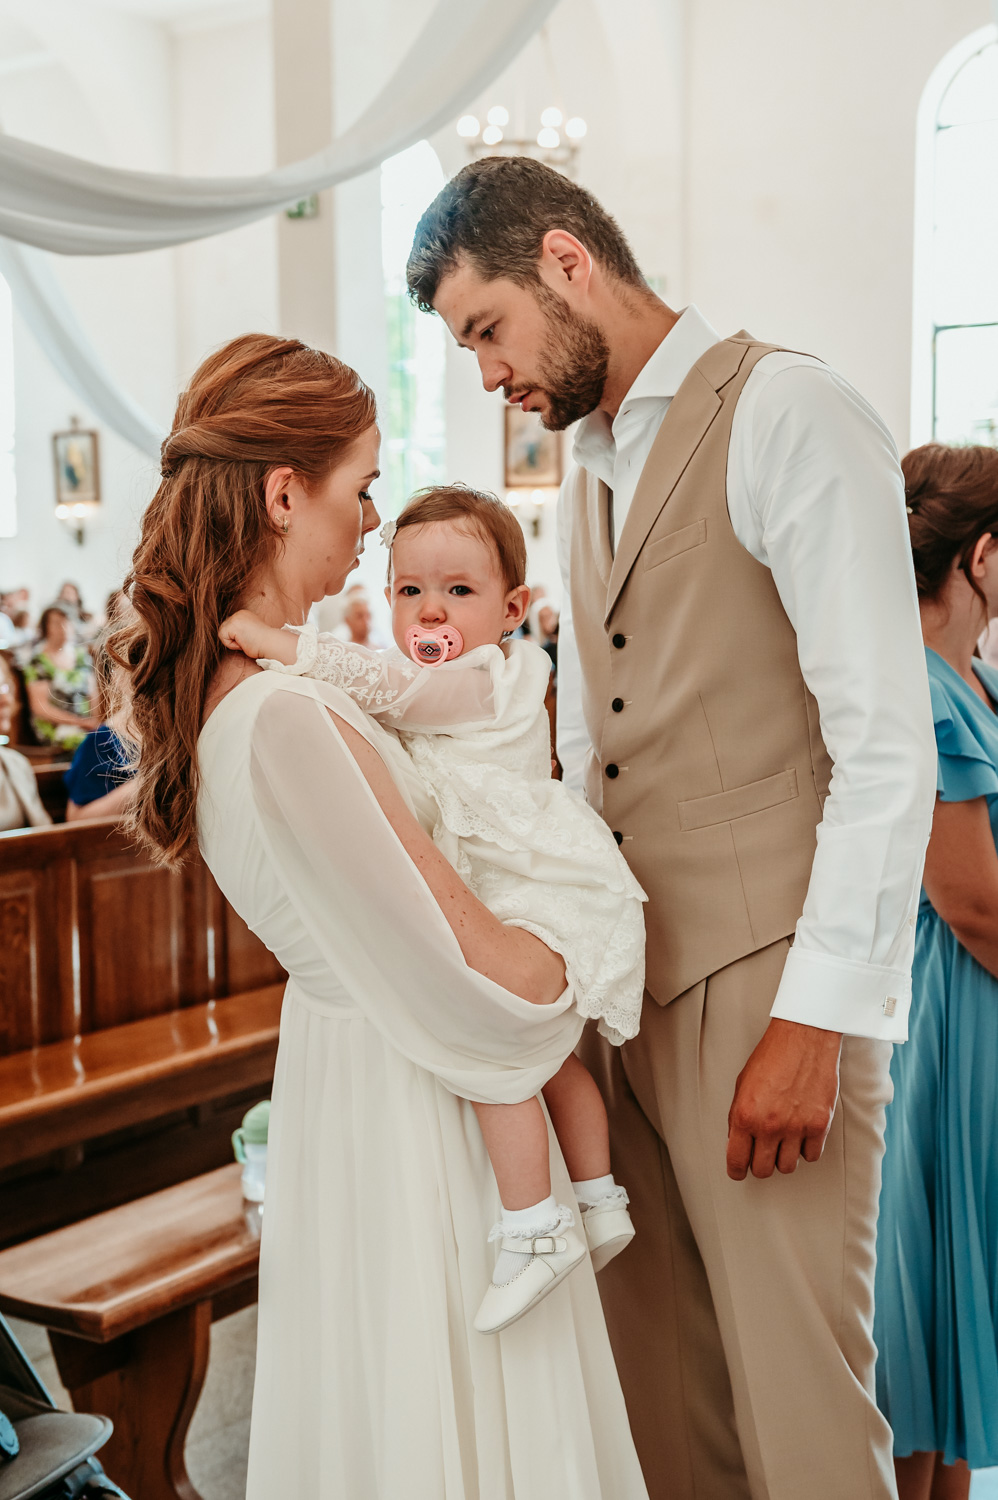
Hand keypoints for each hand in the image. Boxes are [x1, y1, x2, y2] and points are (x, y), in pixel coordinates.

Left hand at [218, 609, 284, 661]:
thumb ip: (242, 630)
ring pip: (222, 633)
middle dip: (234, 638)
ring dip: (233, 642)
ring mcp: (235, 617)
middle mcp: (239, 613)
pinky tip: (243, 642)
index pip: (230, 628)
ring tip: (246, 641)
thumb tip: (232, 635)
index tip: (251, 638)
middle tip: (248, 640)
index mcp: (244, 614)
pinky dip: (231, 644)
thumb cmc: (264, 643)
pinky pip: (223, 637)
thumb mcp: (251, 632)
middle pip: (224, 629)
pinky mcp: (232, 624)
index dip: (238, 637)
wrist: (271, 643)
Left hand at [726, 1018, 840, 1180]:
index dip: (736, 1170)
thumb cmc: (772, 1056)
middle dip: (760, 1165)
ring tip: (783, 1141)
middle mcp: (770, 1125)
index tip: (739, 1171)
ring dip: (783, 1158)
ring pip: (787, 1167)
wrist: (804, 1038)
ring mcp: (796, 1127)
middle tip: (762, 1155)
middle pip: (763, 1170)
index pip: (736, 1161)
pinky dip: (806, 1149)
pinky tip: (801, 1135)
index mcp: (745, 1115)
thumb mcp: (743, 1085)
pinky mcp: (819, 1125)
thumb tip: (737, 1141)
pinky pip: (811, 1155)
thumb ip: (739, 1116)